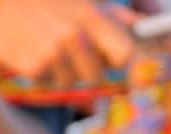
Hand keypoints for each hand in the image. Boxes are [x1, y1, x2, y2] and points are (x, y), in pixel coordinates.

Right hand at [0, 0, 135, 86]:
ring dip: (60, 69)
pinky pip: (47, 81)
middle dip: (85, 67)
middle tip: (66, 47)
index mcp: (92, 17)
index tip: (112, 60)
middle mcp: (76, 37)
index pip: (125, 55)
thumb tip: (139, 25)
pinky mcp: (33, 67)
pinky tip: (30, 48)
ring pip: (70, 81)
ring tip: (44, 42)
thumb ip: (111, 14)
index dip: (119, 60)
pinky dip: (40, 71)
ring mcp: (54, 53)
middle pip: (96, 75)